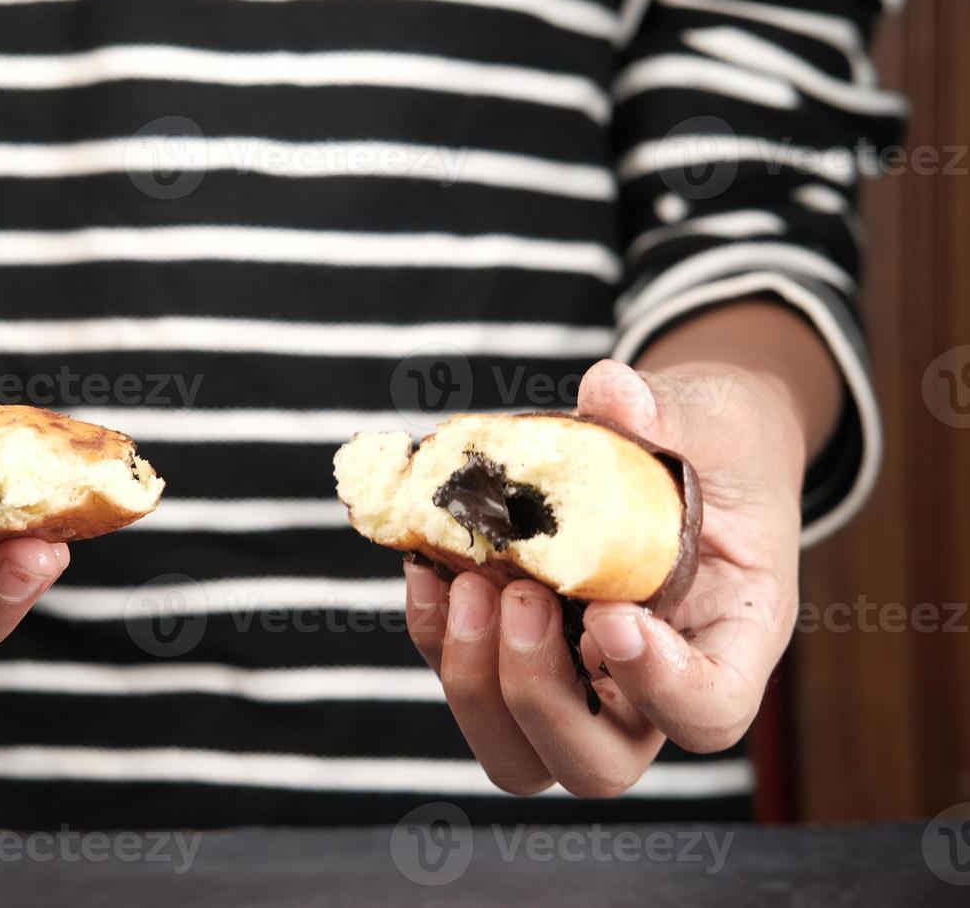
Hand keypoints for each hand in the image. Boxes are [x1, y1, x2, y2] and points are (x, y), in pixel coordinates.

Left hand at [406, 357, 805, 795]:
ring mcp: (581, 680)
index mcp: (730, 640)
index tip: (612, 613)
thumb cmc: (719, 444)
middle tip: (522, 594)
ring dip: (474, 679)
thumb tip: (608, 392)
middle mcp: (651, 685)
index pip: (709, 714)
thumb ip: (672, 414)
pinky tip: (426, 565)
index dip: (658, 687)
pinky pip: (468, 682)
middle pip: (596, 765)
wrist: (687, 448)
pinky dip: (434, 635)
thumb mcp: (718, 420)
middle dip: (538, 695)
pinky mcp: (519, 652)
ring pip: (517, 751)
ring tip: (464, 580)